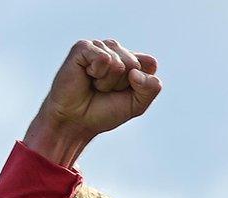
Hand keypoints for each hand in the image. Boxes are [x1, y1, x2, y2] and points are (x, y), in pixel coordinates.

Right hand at [23, 39, 162, 165]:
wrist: (76, 121)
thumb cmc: (105, 112)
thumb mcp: (137, 104)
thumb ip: (151, 88)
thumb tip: (136, 71)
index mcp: (131, 60)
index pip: (150, 63)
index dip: (140, 85)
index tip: (123, 93)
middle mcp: (116, 50)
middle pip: (134, 64)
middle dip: (121, 85)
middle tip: (105, 91)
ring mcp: (99, 46)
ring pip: (119, 62)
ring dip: (108, 82)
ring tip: (95, 85)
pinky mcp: (83, 47)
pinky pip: (104, 58)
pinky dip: (97, 74)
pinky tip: (86, 76)